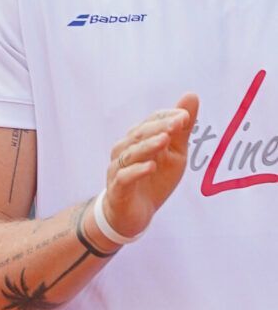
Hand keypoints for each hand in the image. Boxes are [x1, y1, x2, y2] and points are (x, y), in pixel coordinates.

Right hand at [100, 93, 198, 238]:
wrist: (132, 215)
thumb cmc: (153, 180)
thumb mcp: (174, 154)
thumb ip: (182, 129)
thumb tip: (192, 95)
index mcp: (139, 139)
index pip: (151, 121)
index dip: (167, 117)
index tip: (185, 115)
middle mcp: (125, 150)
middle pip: (140, 134)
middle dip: (160, 127)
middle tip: (179, 122)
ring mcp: (118, 169)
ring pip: (131, 154)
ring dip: (148, 146)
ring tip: (165, 140)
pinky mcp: (117, 190)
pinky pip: (124, 178)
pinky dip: (137, 171)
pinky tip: (151, 167)